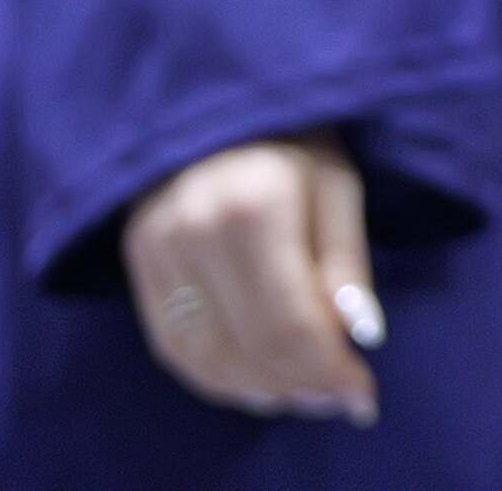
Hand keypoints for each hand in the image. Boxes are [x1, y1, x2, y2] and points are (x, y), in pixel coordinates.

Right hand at [120, 130, 381, 422]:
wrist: (210, 101)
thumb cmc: (291, 137)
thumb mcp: (337, 183)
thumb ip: (345, 262)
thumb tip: (363, 337)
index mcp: (253, 208)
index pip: (290, 323)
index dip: (328, 371)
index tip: (364, 395)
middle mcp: (194, 234)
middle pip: (248, 347)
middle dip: (300, 386)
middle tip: (338, 401)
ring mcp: (156, 250)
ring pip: (206, 357)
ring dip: (258, 390)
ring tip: (303, 398)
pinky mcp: (137, 262)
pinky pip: (172, 344)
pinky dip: (215, 377)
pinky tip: (255, 383)